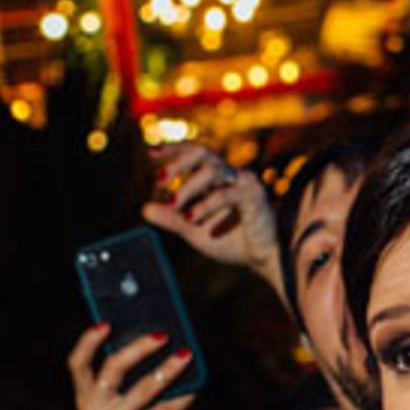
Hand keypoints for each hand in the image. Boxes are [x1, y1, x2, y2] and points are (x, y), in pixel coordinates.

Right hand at [69, 324, 198, 409]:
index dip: (88, 342)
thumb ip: (125, 385)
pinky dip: (180, 399)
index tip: (105, 323)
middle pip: (113, 368)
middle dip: (138, 347)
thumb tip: (155, 347)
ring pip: (144, 387)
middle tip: (162, 335)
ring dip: (168, 368)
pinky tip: (194, 390)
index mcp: (85, 400)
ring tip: (186, 354)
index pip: (77, 364)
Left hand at [147, 144, 280, 285]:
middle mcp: (231, 176)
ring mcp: (244, 183)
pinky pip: (226, 194)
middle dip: (178, 162)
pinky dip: (207, 204)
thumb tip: (144, 209)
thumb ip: (172, 219)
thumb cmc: (233, 242)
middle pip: (203, 153)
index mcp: (217, 179)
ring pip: (213, 170)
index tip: (150, 153)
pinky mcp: (254, 197)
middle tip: (158, 180)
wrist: (264, 259)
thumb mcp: (195, 231)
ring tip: (173, 204)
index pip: (194, 155)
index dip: (173, 150)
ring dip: (188, 186)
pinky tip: (192, 218)